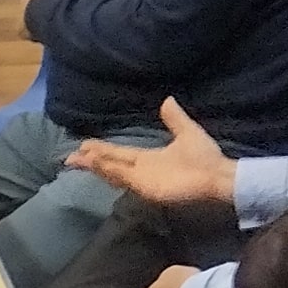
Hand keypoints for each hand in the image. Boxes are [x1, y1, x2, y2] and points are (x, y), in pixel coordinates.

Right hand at [67, 99, 238, 206]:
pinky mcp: (146, 187)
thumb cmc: (205, 158)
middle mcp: (142, 170)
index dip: (101, 151)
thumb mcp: (187, 132)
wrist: (218, 176)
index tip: (83, 145)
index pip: (119, 154)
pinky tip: (96, 162)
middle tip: (69, 156)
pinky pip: (124, 177)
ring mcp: (142, 180)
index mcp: (149, 158)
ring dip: (95, 164)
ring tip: (77, 158)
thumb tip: (167, 100)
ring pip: (112, 171)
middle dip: (90, 160)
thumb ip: (174, 118)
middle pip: (110, 164)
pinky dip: (109, 170)